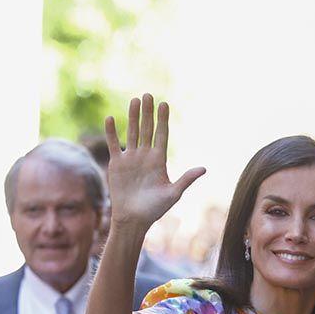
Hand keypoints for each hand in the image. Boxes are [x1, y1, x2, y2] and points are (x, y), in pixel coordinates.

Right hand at [104, 93, 205, 229]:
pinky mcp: (116, 164)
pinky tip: (110, 118)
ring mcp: (130, 158)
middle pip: (147, 129)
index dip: (163, 120)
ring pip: (132, 133)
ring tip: (134, 101)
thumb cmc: (154, 209)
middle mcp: (145, 156)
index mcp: (159, 161)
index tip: (164, 104)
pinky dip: (111, 132)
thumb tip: (204, 168)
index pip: (162, 135)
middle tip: (148, 95)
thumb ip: (186, 179)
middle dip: (148, 113)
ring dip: (132, 117)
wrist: (133, 219)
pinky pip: (112, 144)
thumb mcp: (173, 194)